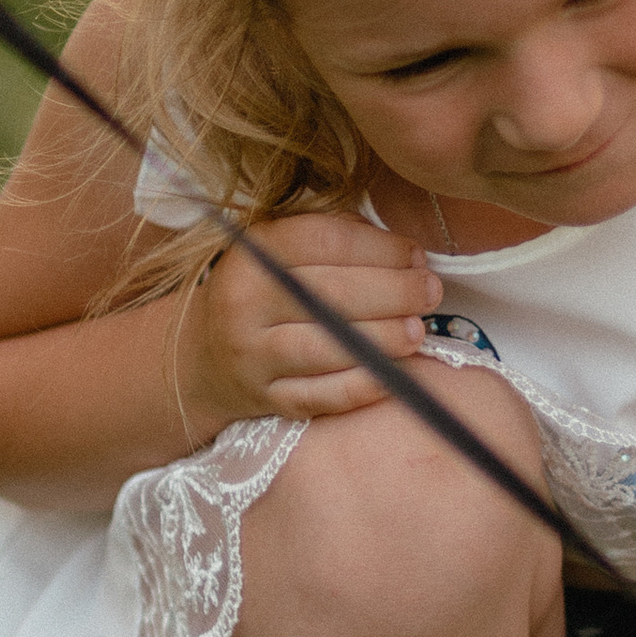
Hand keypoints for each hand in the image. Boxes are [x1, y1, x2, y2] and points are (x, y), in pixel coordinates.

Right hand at [183, 212, 444, 427]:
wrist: (205, 356)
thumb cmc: (265, 292)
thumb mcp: (282, 248)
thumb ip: (337, 236)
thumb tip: (404, 253)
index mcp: (253, 254)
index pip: (325, 241)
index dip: (380, 247)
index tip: (415, 254)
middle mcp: (244, 303)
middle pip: (332, 295)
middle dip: (394, 292)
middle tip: (430, 292)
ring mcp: (252, 356)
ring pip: (328, 348)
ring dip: (384, 339)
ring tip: (418, 331)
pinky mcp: (266, 400)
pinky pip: (322, 397)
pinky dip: (363, 385)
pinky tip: (393, 372)